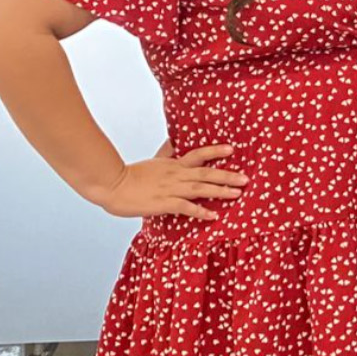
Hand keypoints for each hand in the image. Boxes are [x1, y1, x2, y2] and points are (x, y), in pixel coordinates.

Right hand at [90, 141, 242, 220]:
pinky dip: (201, 211)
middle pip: (206, 172)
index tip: (232, 148)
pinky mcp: (163, 203)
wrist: (110, 184)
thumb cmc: (130, 175)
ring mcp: (170, 189)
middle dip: (227, 175)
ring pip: (200, 188)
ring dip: (220, 191)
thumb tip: (174, 141)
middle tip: (246, 179)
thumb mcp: (153, 161)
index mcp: (172, 164)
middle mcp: (175, 175)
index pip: (198, 154)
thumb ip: (167, 153)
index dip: (215, 151)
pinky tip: (213, 215)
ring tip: (237, 193)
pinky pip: (186, 207)